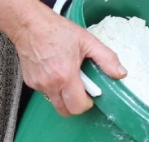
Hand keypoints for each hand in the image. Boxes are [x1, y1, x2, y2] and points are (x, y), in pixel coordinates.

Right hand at [10, 7, 125, 115]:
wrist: (28, 23)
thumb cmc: (55, 30)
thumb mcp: (88, 41)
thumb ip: (107, 59)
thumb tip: (120, 73)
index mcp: (65, 76)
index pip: (78, 107)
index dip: (87, 104)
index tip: (91, 94)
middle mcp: (50, 83)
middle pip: (65, 111)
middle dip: (76, 105)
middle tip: (82, 90)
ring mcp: (38, 84)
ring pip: (55, 103)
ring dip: (65, 97)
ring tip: (69, 78)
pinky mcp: (30, 82)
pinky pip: (46, 93)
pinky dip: (54, 89)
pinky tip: (57, 73)